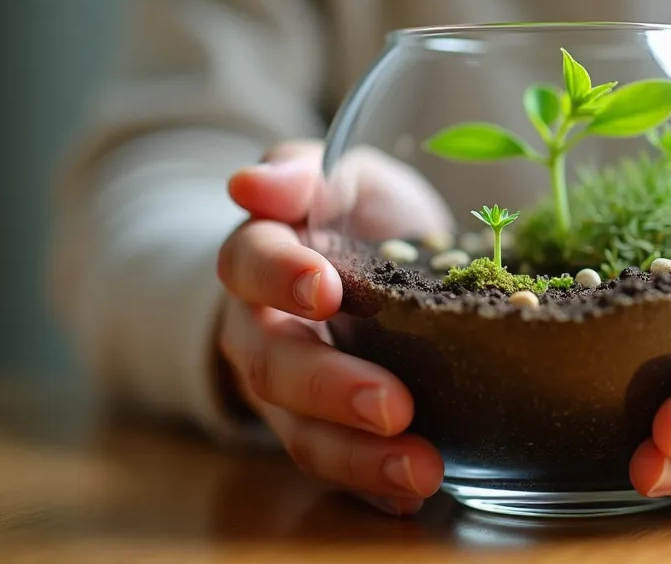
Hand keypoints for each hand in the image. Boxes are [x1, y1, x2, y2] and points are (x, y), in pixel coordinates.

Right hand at [215, 140, 451, 516]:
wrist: (365, 267)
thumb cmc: (352, 215)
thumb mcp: (337, 175)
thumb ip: (300, 173)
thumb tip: (250, 182)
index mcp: (257, 259)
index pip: (250, 265)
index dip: (282, 278)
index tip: (325, 290)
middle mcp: (261, 332)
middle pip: (275, 365)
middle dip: (331, 389)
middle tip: (392, 405)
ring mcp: (288, 394)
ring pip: (303, 433)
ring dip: (359, 457)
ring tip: (421, 469)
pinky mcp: (324, 434)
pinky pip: (341, 468)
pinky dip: (374, 488)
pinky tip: (412, 497)